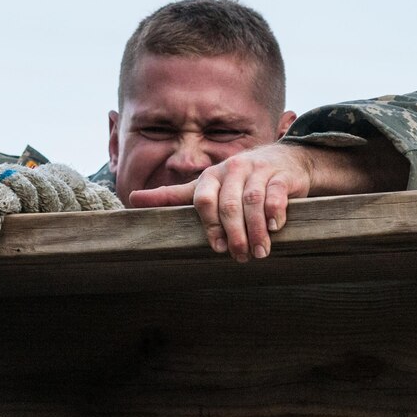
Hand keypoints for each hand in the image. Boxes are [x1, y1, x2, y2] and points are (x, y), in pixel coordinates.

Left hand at [129, 143, 313, 261]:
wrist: (284, 161)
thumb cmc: (238, 178)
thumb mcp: (206, 185)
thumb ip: (173, 195)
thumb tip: (132, 199)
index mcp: (211, 175)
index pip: (203, 200)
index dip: (209, 225)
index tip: (217, 248)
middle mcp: (232, 169)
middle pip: (228, 204)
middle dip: (234, 233)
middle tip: (240, 256)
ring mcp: (258, 170)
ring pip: (253, 201)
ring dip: (255, 230)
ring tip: (259, 252)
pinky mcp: (281, 175)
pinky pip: (276, 193)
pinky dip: (275, 212)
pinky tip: (275, 228)